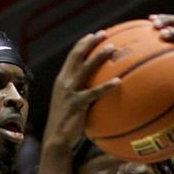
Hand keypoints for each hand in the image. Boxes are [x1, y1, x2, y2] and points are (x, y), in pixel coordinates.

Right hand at [42, 29, 121, 155]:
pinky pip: (94, 93)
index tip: (95, 35)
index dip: (83, 43)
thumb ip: (80, 92)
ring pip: (85, 69)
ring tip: (112, 48)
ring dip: (99, 57)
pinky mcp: (76, 104)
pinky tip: (118, 82)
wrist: (56, 139)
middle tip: (104, 34)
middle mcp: (64, 82)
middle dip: (90, 43)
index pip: (72, 56)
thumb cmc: (66, 122)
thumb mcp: (69, 102)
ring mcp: (70, 92)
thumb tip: (96, 87)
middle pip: (77, 56)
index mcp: (62, 80)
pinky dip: (106, 86)